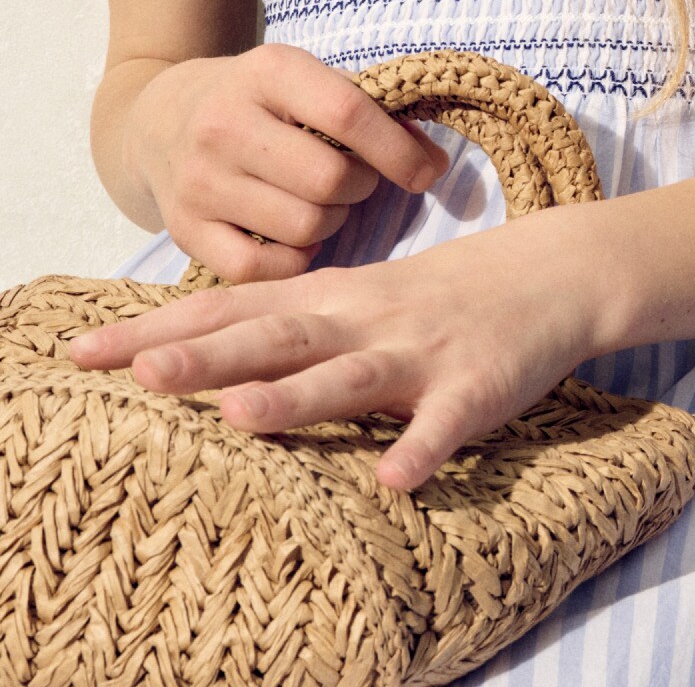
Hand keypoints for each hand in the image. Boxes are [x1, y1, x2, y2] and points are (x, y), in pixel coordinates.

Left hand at [68, 207, 603, 489]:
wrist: (554, 272)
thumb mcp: (358, 295)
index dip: (160, 330)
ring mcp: (422, 354)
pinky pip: (447, 423)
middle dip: (210, 358)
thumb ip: (283, 319)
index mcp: (333, 298)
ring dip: (298, 398)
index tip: (83, 352)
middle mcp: (368, 320)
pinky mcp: (477, 387)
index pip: (232, 310)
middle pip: (280, 338)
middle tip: (139, 376)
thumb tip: (181, 347)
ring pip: (353, 377)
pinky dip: (423, 448)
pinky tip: (396, 479)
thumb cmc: (441, 295)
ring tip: (239, 419)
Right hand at [126, 43, 446, 282]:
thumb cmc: (262, 101)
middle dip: (362, 186)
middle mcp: (224, 123)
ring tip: (321, 201)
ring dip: (331, 222)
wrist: (162, 118)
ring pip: (302, 227)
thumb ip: (373, 113)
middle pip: (329, 180)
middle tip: (356, 180)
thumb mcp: (311, 81)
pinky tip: (294, 236)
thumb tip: (433, 164)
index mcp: (269, 72)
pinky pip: (258, 269)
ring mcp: (198, 180)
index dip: (399, 150)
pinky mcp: (182, 230)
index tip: (427, 171)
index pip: (348, 114)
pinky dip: (291, 261)